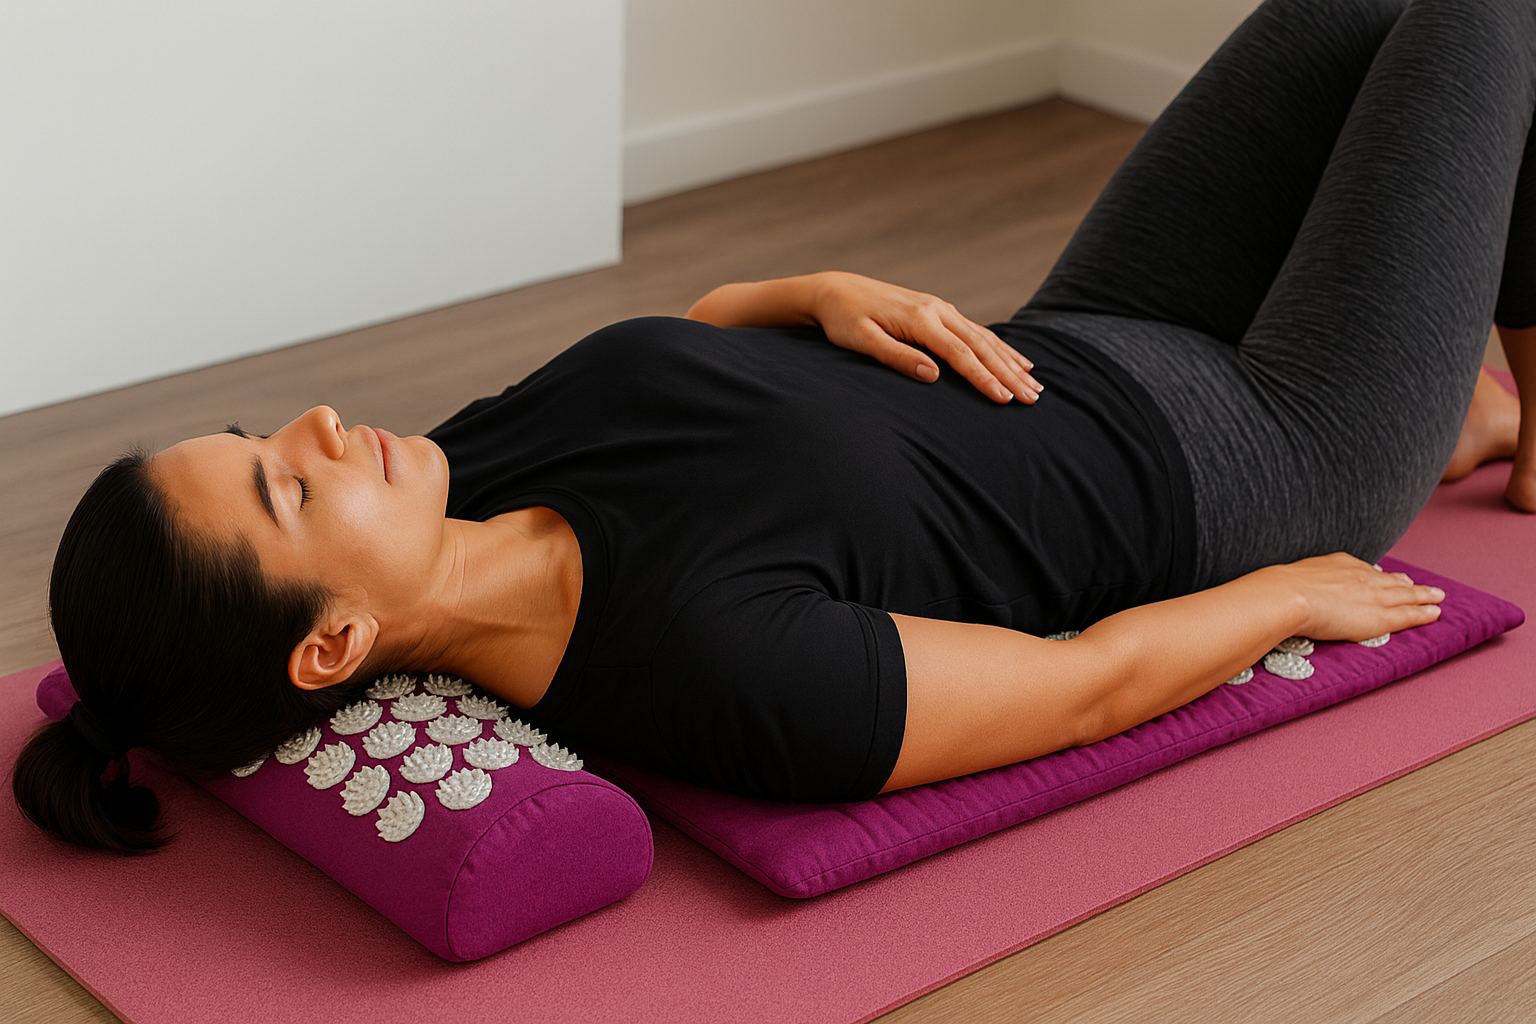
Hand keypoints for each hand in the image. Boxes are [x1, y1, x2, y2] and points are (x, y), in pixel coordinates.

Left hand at [806, 272, 1041, 403]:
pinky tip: (1016, 360)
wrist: (835, 291)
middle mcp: (937, 310)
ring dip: (1011, 361)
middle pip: (981, 346)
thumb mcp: (862, 340)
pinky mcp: (938, 311)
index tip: (1005, 399)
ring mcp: (940, 308)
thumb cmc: (844, 319)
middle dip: (1010, 374)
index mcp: (920, 319)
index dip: (985, 379)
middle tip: (1033, 398)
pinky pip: (976, 331)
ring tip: (1035, 383)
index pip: (961, 355)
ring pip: (984, 338)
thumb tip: (933, 375)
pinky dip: (999, 347)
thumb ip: (897, 357)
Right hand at [1277, 552, 1444, 641]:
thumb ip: (1295, 583)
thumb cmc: (1280, 589)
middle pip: (1390, 580)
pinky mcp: (1379, 616)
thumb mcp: (1290, 578)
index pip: (1364, 570)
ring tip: (1437, 596)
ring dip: (1423, 595)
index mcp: (1339, 564)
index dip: (1378, 575)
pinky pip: (1408, 614)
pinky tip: (1435, 613)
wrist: (1288, 596)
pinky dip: (1423, 614)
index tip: (1385, 576)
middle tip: (1418, 584)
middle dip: (1406, 583)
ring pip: (1406, 594)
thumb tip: (1275, 588)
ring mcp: (1373, 594)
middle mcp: (1361, 576)